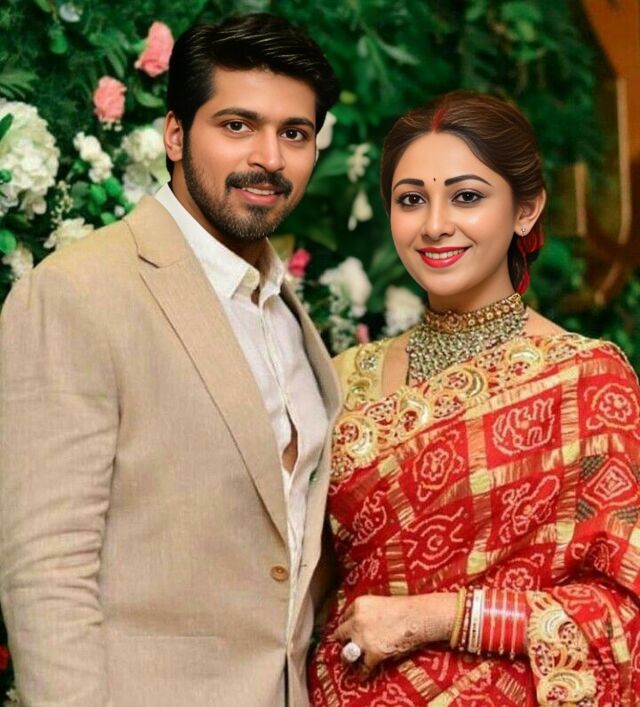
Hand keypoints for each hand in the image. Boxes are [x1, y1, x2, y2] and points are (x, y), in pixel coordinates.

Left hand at [332, 593, 456, 676]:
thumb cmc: (403, 608)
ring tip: (347, 662)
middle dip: (342, 641)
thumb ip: (366, 612)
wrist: (417, 617)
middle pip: (340, 634)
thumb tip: (361, 624)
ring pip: (346, 653)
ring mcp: (364, 638)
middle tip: (343, 646)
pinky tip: (362, 675)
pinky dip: (362, 673)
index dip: (346, 625)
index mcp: (358, 604)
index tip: (347, 631)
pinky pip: (363, 667)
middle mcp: (356, 620)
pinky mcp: (373, 653)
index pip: (344, 617)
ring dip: (347, 659)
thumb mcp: (379, 602)